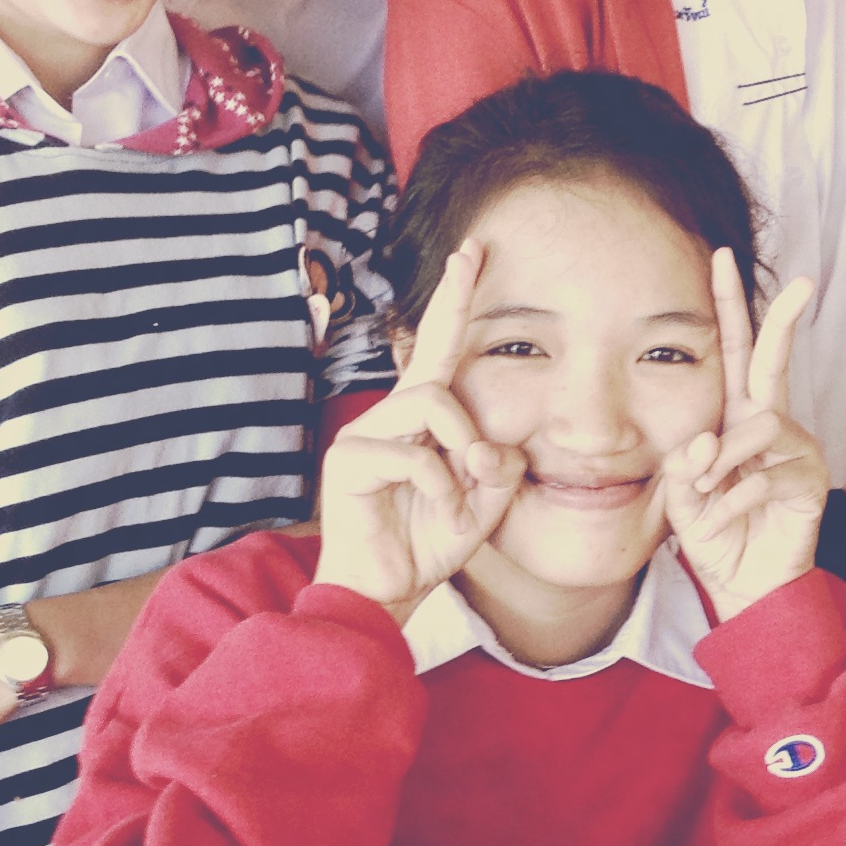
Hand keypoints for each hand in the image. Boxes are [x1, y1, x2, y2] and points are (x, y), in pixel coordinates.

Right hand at [313, 240, 523, 621]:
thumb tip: (489, 446)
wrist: (388, 592)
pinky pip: (411, 453)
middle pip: (431, 353)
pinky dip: (440, 488)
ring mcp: (363, 434)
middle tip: (473, 253)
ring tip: (462, 494)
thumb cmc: (431, 541)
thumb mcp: (485, 501)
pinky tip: (441, 515)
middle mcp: (390, 416)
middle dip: (454, 300)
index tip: (472, 254)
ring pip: (431, 402)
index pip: (442, 350)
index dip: (455, 303)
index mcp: (422, 420)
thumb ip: (498, 465)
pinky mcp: (347, 459)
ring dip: (462, 449)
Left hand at [664, 256, 827, 623]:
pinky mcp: (810, 479)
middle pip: (774, 360)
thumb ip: (685, 465)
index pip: (731, 352)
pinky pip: (762, 477)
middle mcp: (767, 423)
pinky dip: (730, 505)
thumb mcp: (680, 496)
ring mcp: (794, 448)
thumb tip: (706, 444)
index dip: (728, 305)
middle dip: (784, 320)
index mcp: (733, 416)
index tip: (721, 257)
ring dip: (721, 463)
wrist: (744, 585)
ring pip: (758, 426)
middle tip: (804, 283)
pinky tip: (718, 526)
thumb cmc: (714, 533)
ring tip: (702, 496)